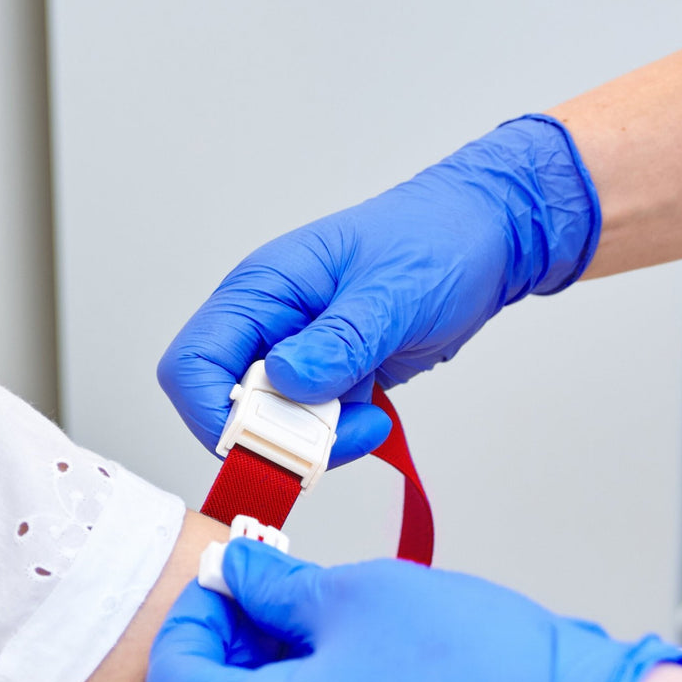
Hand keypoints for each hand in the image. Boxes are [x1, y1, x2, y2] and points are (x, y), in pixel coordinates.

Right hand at [157, 114, 600, 466]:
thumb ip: (339, 340)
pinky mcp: (329, 379)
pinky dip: (338, 438)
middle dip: (277, 436)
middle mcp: (269, 325)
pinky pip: (312, 430)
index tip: (262, 441)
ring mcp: (298, 355)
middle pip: (229, 407)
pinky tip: (374, 415)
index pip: (193, 363)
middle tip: (338, 431)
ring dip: (315, 441)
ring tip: (367, 418)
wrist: (488, 239)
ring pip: (273, 428)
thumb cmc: (438, 239)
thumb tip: (287, 381)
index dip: (212, 413)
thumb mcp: (391, 292)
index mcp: (262, 289)